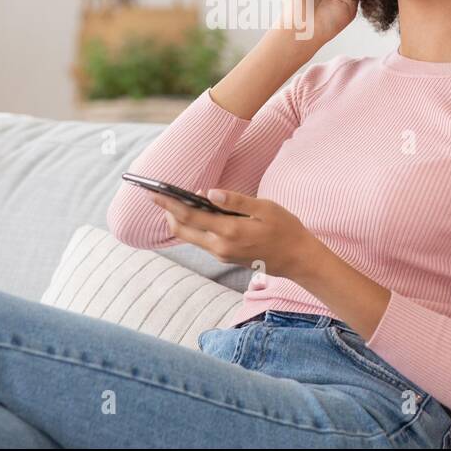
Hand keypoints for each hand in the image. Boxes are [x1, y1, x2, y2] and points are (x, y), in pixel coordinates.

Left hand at [145, 187, 320, 280]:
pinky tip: (194, 213)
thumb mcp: (265, 208)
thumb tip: (209, 193)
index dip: (168, 203)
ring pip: (190, 236)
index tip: (153, 192)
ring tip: (172, 200)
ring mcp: (221, 254)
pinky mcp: (224, 257)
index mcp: (230, 231)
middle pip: (182, 230)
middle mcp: (220, 246)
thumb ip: (235, 201)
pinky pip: (201, 240)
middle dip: (166, 212)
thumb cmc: (285, 228)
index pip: (190, 216)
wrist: (297, 259)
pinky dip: (193, 226)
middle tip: (156, 194)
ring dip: (178, 219)